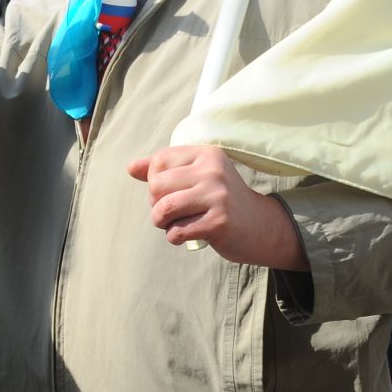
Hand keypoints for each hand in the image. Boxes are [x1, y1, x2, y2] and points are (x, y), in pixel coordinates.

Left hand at [126, 145, 308, 267]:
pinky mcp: (219, 222)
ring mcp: (218, 196)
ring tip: (172, 224)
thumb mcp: (197, 176)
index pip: (159, 162)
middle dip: (155, 205)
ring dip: (161, 222)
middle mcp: (212, 171)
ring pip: (163, 209)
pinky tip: (185, 235)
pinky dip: (174, 237)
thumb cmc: (220, 200)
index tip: (169, 192)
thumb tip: (130, 167)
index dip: (154, 181)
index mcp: (206, 154)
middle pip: (157, 186)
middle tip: (169, 213)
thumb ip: (164, 169)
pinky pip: (177, 231)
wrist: (260, 226)